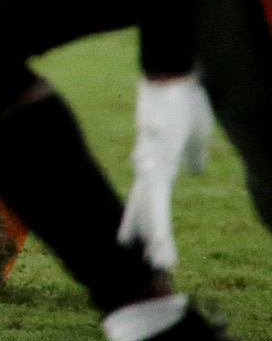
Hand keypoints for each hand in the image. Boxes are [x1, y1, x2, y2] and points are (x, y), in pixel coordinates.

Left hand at [122, 75, 212, 269]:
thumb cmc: (181, 105)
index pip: (154, 206)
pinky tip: (146, 180)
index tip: (152, 257)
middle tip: (154, 267)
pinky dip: (151, 171)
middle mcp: (149, 163)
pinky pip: (154, 156)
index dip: (151, 231)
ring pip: (150, 191)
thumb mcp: (194, 139)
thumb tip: (194, 172)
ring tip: (153, 245)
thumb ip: (192, 158)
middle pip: (148, 207)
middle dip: (150, 237)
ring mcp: (151, 150)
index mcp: (160, 167)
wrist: (170, 73)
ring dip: (152, 219)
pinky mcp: (155, 134)